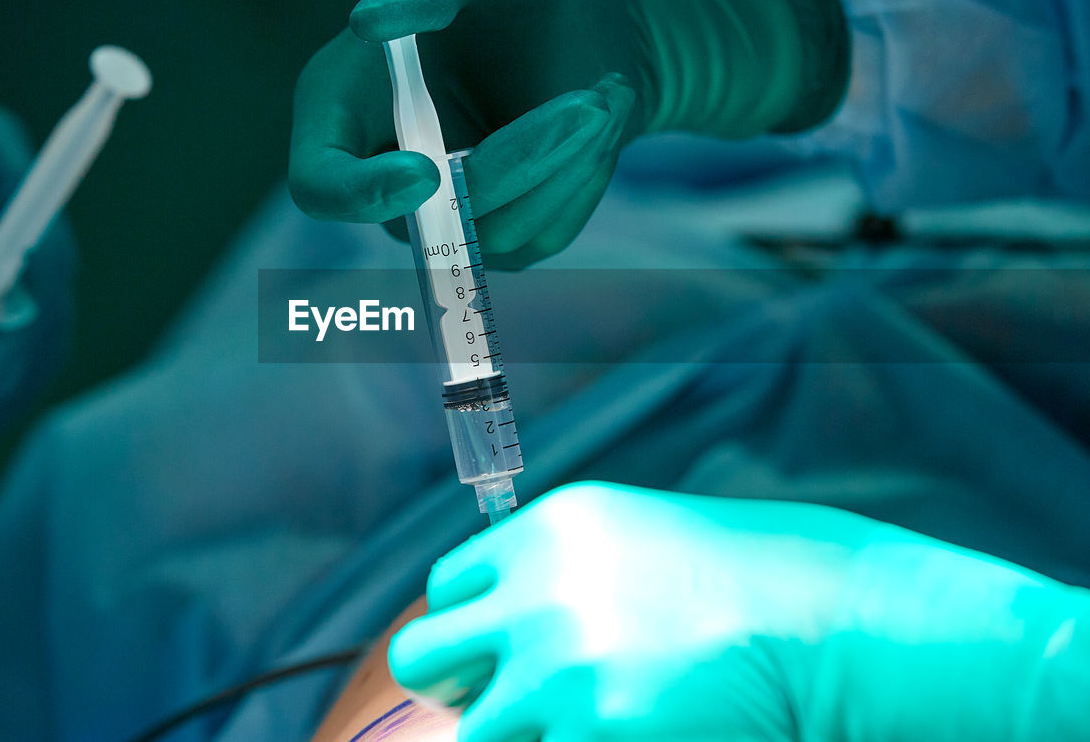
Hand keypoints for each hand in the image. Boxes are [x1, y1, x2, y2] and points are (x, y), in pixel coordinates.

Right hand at [290, 0, 847, 267]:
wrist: (609, 11)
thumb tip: (375, 19)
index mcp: (351, 103)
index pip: (316, 177)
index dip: (353, 189)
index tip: (427, 171)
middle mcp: (393, 165)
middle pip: (421, 221)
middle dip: (514, 168)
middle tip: (588, 106)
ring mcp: (457, 209)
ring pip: (495, 236)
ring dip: (564, 170)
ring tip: (599, 94)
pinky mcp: (520, 226)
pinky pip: (545, 234)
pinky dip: (583, 183)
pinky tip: (598, 120)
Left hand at [390, 481, 1089, 741]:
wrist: (830, 619)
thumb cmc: (742, 578)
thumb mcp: (632, 540)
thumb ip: (552, 573)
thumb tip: (494, 626)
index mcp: (546, 532)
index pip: (445, 587)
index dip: (468, 626)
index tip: (494, 651)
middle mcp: (538, 593)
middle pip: (423, 658)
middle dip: (457, 685)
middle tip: (507, 701)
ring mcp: (563, 670)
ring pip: (478, 732)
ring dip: (520, 733)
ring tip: (592, 718)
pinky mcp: (596, 732)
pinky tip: (632, 726)